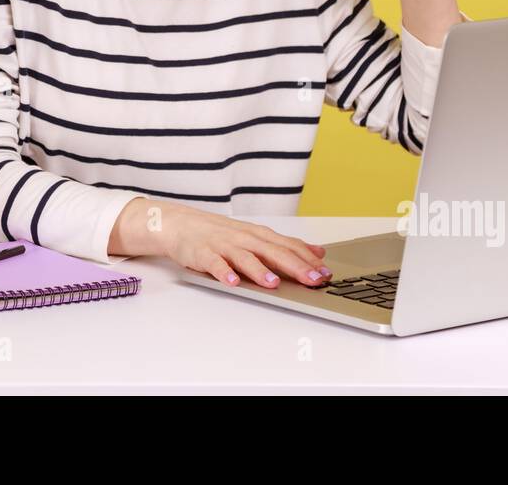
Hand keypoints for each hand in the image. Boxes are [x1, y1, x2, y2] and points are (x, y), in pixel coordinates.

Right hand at [109, 198, 330, 287]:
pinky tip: (232, 282)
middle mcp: (244, 238)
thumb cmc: (221, 234)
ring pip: (245, 258)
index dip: (308, 259)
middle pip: (273, 252)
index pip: (288, 245)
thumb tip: (318, 252)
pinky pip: (215, 264)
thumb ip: (285, 245)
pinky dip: (224, 272)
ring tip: (273, 283)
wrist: (182, 224)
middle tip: (312, 279)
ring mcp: (224, 246)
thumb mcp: (256, 236)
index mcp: (259, 235)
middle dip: (294, 266)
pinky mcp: (203, 254)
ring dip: (259, 270)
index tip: (326, 272)